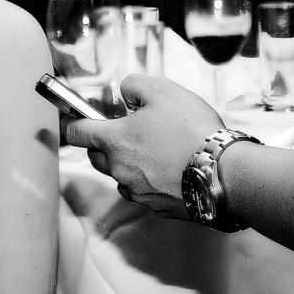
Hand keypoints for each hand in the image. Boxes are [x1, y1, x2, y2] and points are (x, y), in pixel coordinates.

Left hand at [62, 75, 221, 220]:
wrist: (223, 172)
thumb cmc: (192, 130)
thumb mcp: (163, 90)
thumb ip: (135, 86)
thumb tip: (125, 92)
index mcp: (115, 140)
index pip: (76, 133)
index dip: (71, 124)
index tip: (70, 120)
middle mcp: (120, 169)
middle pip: (97, 157)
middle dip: (104, 144)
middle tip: (127, 131)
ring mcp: (138, 191)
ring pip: (121, 176)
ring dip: (129, 164)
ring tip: (156, 150)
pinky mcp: (157, 207)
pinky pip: (144, 192)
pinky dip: (150, 181)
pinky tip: (170, 170)